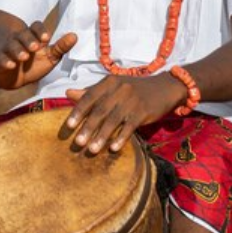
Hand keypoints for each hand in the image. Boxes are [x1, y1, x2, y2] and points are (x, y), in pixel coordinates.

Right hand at [0, 21, 76, 88]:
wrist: (13, 78)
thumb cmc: (34, 65)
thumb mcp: (50, 57)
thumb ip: (61, 47)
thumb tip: (74, 35)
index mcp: (33, 38)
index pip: (35, 27)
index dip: (40, 31)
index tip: (46, 38)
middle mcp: (20, 41)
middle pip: (22, 35)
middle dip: (29, 40)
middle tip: (35, 47)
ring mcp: (9, 51)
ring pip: (11, 46)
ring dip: (18, 50)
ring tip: (24, 57)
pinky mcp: (0, 62)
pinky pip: (1, 59)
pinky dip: (5, 61)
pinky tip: (11, 64)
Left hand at [64, 73, 186, 153]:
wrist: (164, 87)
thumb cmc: (133, 89)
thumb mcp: (112, 87)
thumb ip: (91, 92)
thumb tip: (67, 94)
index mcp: (108, 82)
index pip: (89, 97)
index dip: (78, 112)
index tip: (68, 126)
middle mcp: (119, 89)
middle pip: (99, 110)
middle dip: (87, 127)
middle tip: (77, 143)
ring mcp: (132, 100)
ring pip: (113, 120)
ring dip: (101, 136)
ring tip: (92, 149)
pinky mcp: (144, 111)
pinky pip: (129, 126)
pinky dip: (121, 138)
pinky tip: (113, 148)